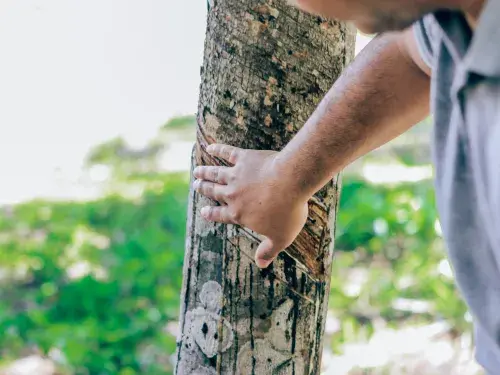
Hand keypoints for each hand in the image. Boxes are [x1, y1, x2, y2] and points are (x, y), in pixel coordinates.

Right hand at [193, 144, 308, 268]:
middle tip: (196, 185)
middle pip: (214, 191)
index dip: (210, 213)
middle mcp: (232, 194)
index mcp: (238, 214)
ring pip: (215, 173)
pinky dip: (218, 149)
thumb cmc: (287, 211)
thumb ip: (268, 251)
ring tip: (197, 170)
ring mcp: (236, 175)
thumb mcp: (280, 238)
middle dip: (203, 189)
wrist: (291, 182)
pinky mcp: (244, 158)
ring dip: (205, 172)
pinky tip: (210, 146)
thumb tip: (261, 265)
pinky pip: (227, 152)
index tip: (203, 211)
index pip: (220, 214)